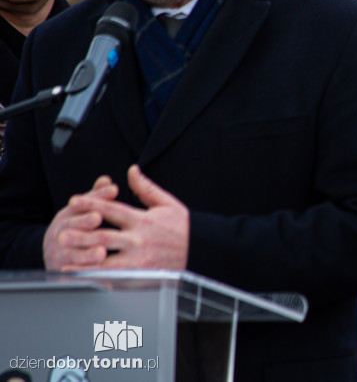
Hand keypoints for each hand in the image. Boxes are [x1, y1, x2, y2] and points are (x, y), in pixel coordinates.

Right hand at [44, 175, 119, 269]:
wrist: (53, 253)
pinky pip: (73, 274)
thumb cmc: (76, 227)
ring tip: (101, 253)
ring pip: (71, 253)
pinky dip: (83, 274)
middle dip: (84, 222)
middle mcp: (61, 233)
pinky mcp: (62, 272)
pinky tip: (95, 275)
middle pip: (71, 227)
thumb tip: (106, 180)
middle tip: (97, 218)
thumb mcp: (81, 210)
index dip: (93, 199)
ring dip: (86, 253)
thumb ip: (95, 196)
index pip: (79, 206)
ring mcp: (60, 253)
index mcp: (68, 216)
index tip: (110, 193)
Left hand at [53, 165, 188, 270]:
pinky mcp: (141, 275)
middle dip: (81, 235)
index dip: (92, 204)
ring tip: (65, 260)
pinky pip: (115, 278)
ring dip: (84, 260)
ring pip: (106, 261)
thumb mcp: (168, 203)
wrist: (202, 251)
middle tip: (62, 234)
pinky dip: (97, 279)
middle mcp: (139, 240)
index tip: (74, 201)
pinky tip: (83, 278)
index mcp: (143, 220)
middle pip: (104, 236)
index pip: (112, 209)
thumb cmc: (184, 227)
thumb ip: (146, 188)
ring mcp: (139, 259)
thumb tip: (131, 170)